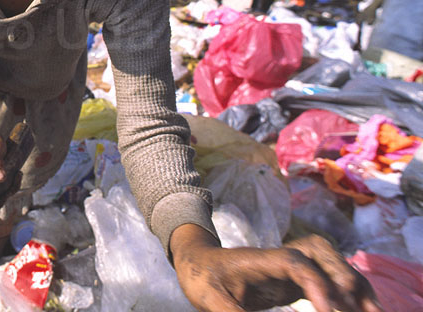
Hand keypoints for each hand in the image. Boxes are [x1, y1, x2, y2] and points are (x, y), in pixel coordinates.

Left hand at [171, 225, 381, 311]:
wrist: (197, 262)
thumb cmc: (201, 279)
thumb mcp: (210, 300)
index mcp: (260, 259)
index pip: (295, 262)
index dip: (317, 283)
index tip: (330, 311)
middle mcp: (280, 256)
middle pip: (321, 252)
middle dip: (345, 279)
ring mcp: (290, 265)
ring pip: (331, 261)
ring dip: (354, 283)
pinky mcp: (295, 278)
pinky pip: (329, 279)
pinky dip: (349, 292)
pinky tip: (362, 311)